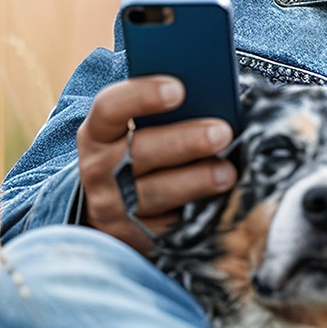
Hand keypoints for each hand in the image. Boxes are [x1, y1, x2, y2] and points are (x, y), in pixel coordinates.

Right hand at [76, 76, 235, 253]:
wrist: (111, 207)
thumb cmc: (139, 151)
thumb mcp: (137, 129)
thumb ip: (165, 114)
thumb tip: (212, 97)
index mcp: (98, 132)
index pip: (110, 108)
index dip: (142, 96)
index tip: (178, 89)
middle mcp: (99, 170)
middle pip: (141, 152)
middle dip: (185, 141)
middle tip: (222, 132)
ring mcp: (114, 208)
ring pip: (158, 193)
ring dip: (197, 181)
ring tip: (228, 172)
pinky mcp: (136, 238)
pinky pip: (171, 227)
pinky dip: (199, 212)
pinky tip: (224, 202)